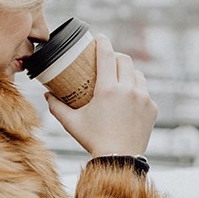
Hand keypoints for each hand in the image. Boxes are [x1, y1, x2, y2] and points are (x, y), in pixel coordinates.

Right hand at [46, 34, 156, 155]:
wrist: (120, 159)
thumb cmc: (93, 140)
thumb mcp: (72, 123)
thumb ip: (57, 107)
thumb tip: (47, 95)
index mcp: (108, 89)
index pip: (107, 56)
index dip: (103, 43)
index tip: (100, 38)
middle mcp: (128, 90)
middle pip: (124, 60)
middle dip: (116, 56)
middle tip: (109, 59)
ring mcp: (143, 98)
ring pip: (138, 74)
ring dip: (129, 73)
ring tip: (121, 78)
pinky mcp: (151, 108)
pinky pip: (145, 92)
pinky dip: (137, 91)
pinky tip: (130, 98)